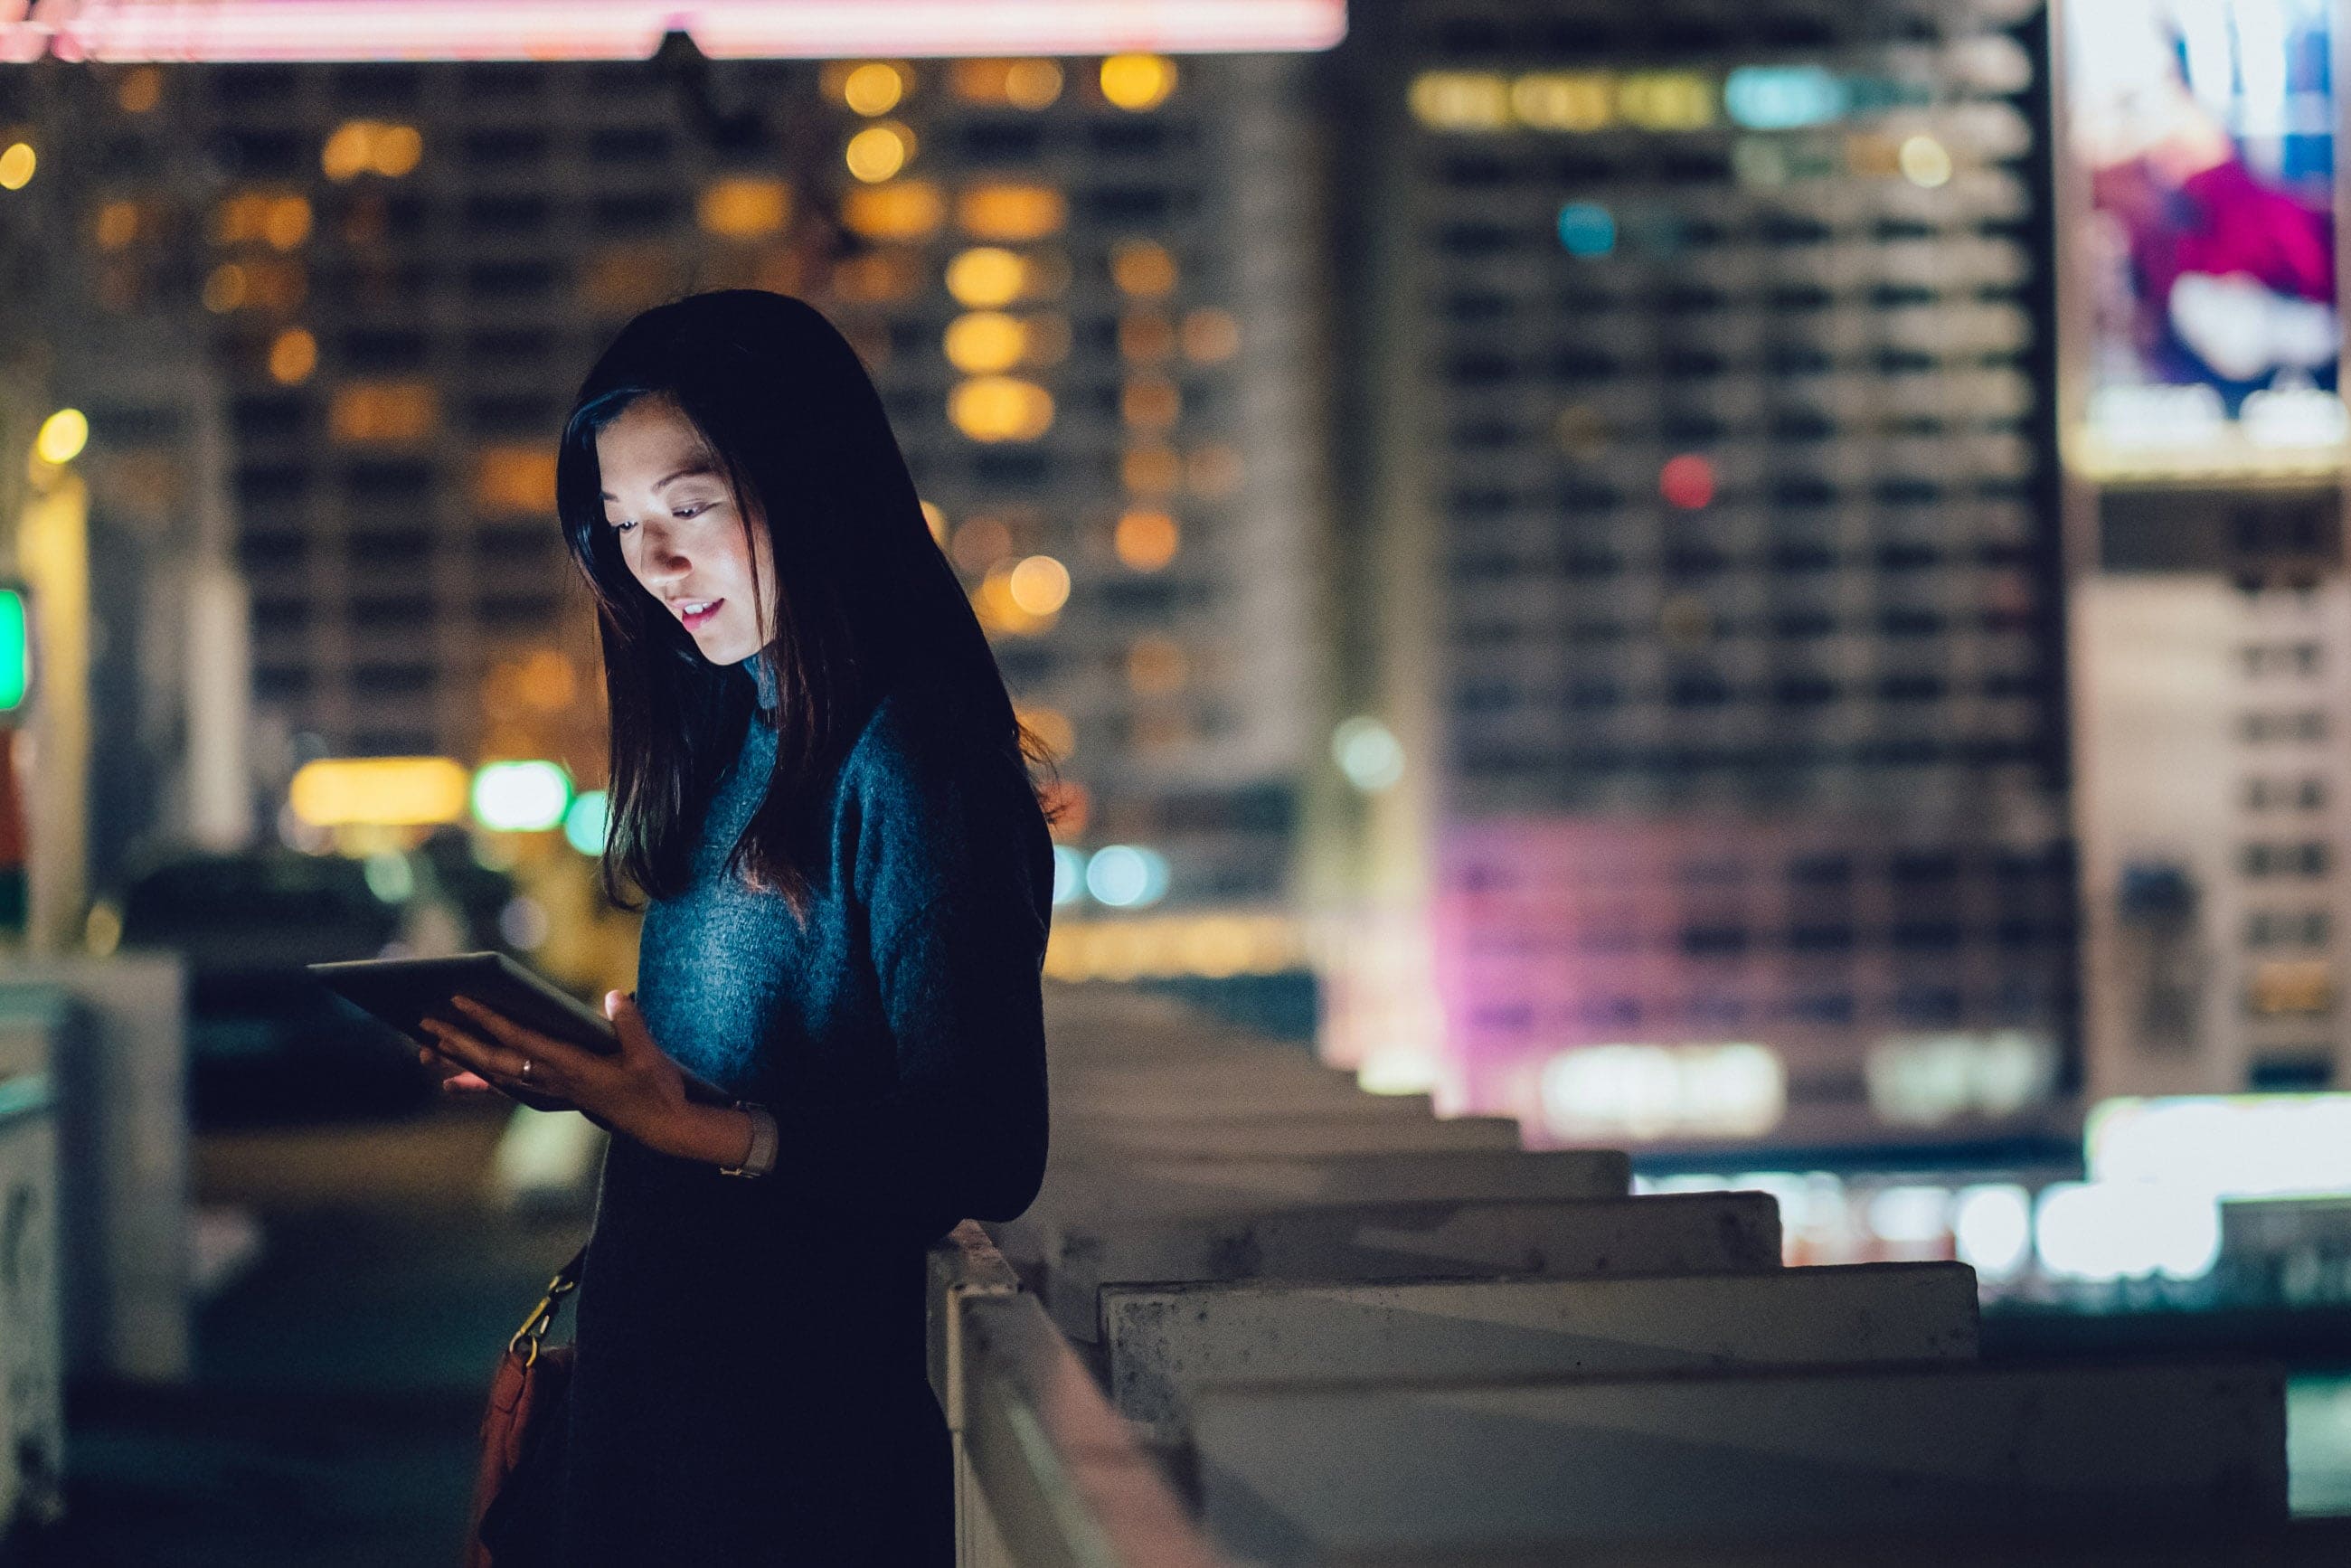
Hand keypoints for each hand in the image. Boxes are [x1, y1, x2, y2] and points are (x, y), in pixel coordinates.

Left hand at [418, 991, 756, 1165]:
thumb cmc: (656, 1089)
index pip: (520, 1039)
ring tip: (427, 1047)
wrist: (662, 1125)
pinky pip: (508, 1087)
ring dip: (461, 1061)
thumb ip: (630, 1025)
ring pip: (496, 1074)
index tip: (461, 1000)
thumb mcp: (650, 1056)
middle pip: (494, 1060)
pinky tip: (454, 1082)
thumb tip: (615, 996)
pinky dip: (478, 1083)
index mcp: (572, 1067)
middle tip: (426, 1021)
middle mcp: (554, 1080)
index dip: (489, 1019)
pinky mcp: (555, 1093)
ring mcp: (552, 1089)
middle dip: (458, 1041)